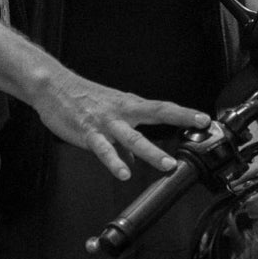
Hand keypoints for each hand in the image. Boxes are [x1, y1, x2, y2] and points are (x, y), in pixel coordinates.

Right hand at [30, 72, 207, 180]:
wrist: (52, 85)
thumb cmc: (80, 99)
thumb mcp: (107, 116)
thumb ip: (121, 143)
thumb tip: (132, 162)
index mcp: (129, 105)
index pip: (162, 108)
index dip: (185, 113)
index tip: (206, 119)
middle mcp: (122, 111)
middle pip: (157, 114)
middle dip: (180, 121)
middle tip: (200, 130)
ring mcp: (106, 122)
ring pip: (133, 137)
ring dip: (151, 151)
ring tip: (166, 164)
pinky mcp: (88, 132)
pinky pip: (104, 149)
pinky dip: (114, 161)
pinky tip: (123, 173)